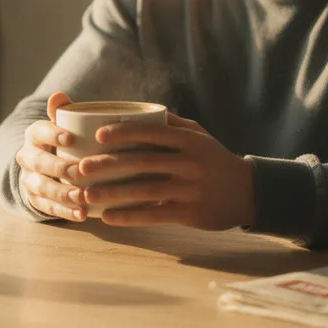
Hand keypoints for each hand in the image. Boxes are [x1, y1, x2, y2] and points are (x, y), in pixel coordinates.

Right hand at [15, 92, 86, 221]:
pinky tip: (82, 214)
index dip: (52, 134)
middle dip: (59, 168)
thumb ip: (63, 111)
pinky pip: (47, 207)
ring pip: (42, 187)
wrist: (44, 165)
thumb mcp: (62, 124)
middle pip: (40, 162)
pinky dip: (65, 212)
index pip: (39, 132)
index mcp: (33, 135)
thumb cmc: (63, 140)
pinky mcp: (34, 199)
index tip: (71, 138)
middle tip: (80, 171)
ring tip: (82, 197)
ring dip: (62, 193)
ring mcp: (28, 179)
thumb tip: (59, 95)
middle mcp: (26, 156)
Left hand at [77, 112, 255, 230]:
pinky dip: (129, 217)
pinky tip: (107, 217)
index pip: (152, 133)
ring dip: (112, 194)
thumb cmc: (214, 159)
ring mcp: (190, 189)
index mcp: (188, 140)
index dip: (124, 133)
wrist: (247, 192)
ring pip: (145, 191)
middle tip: (80, 168)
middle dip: (108, 165)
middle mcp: (190, 163)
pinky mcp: (190, 214)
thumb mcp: (198, 135)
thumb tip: (134, 110)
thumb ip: (170, 123)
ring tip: (86, 195)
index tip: (98, 135)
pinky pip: (154, 215)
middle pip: (142, 163)